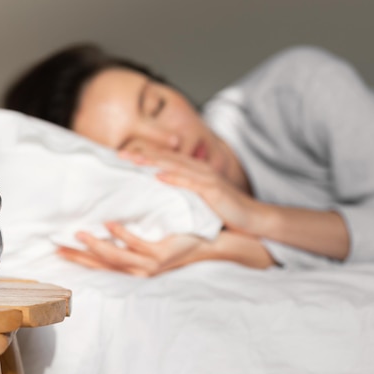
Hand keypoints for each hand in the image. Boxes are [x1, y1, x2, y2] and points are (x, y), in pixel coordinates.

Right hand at [57, 222, 207, 276]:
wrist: (213, 241)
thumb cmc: (181, 233)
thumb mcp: (152, 234)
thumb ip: (132, 230)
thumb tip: (108, 213)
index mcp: (136, 264)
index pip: (102, 263)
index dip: (80, 257)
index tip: (59, 249)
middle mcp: (140, 269)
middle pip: (103, 264)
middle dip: (80, 257)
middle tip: (58, 246)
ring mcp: (151, 263)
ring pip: (117, 257)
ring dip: (97, 246)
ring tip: (80, 234)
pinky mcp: (162, 254)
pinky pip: (138, 246)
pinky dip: (122, 235)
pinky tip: (109, 225)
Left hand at [119, 149, 260, 234]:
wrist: (253, 219)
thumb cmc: (225, 212)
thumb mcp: (200, 200)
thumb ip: (182, 194)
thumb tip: (161, 194)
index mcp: (194, 171)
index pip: (165, 160)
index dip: (144, 156)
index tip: (122, 156)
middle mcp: (199, 170)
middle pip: (166, 159)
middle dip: (142, 155)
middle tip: (119, 154)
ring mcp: (206, 178)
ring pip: (175, 166)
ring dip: (153, 162)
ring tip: (133, 161)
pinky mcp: (213, 190)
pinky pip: (190, 182)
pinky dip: (174, 178)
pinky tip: (159, 176)